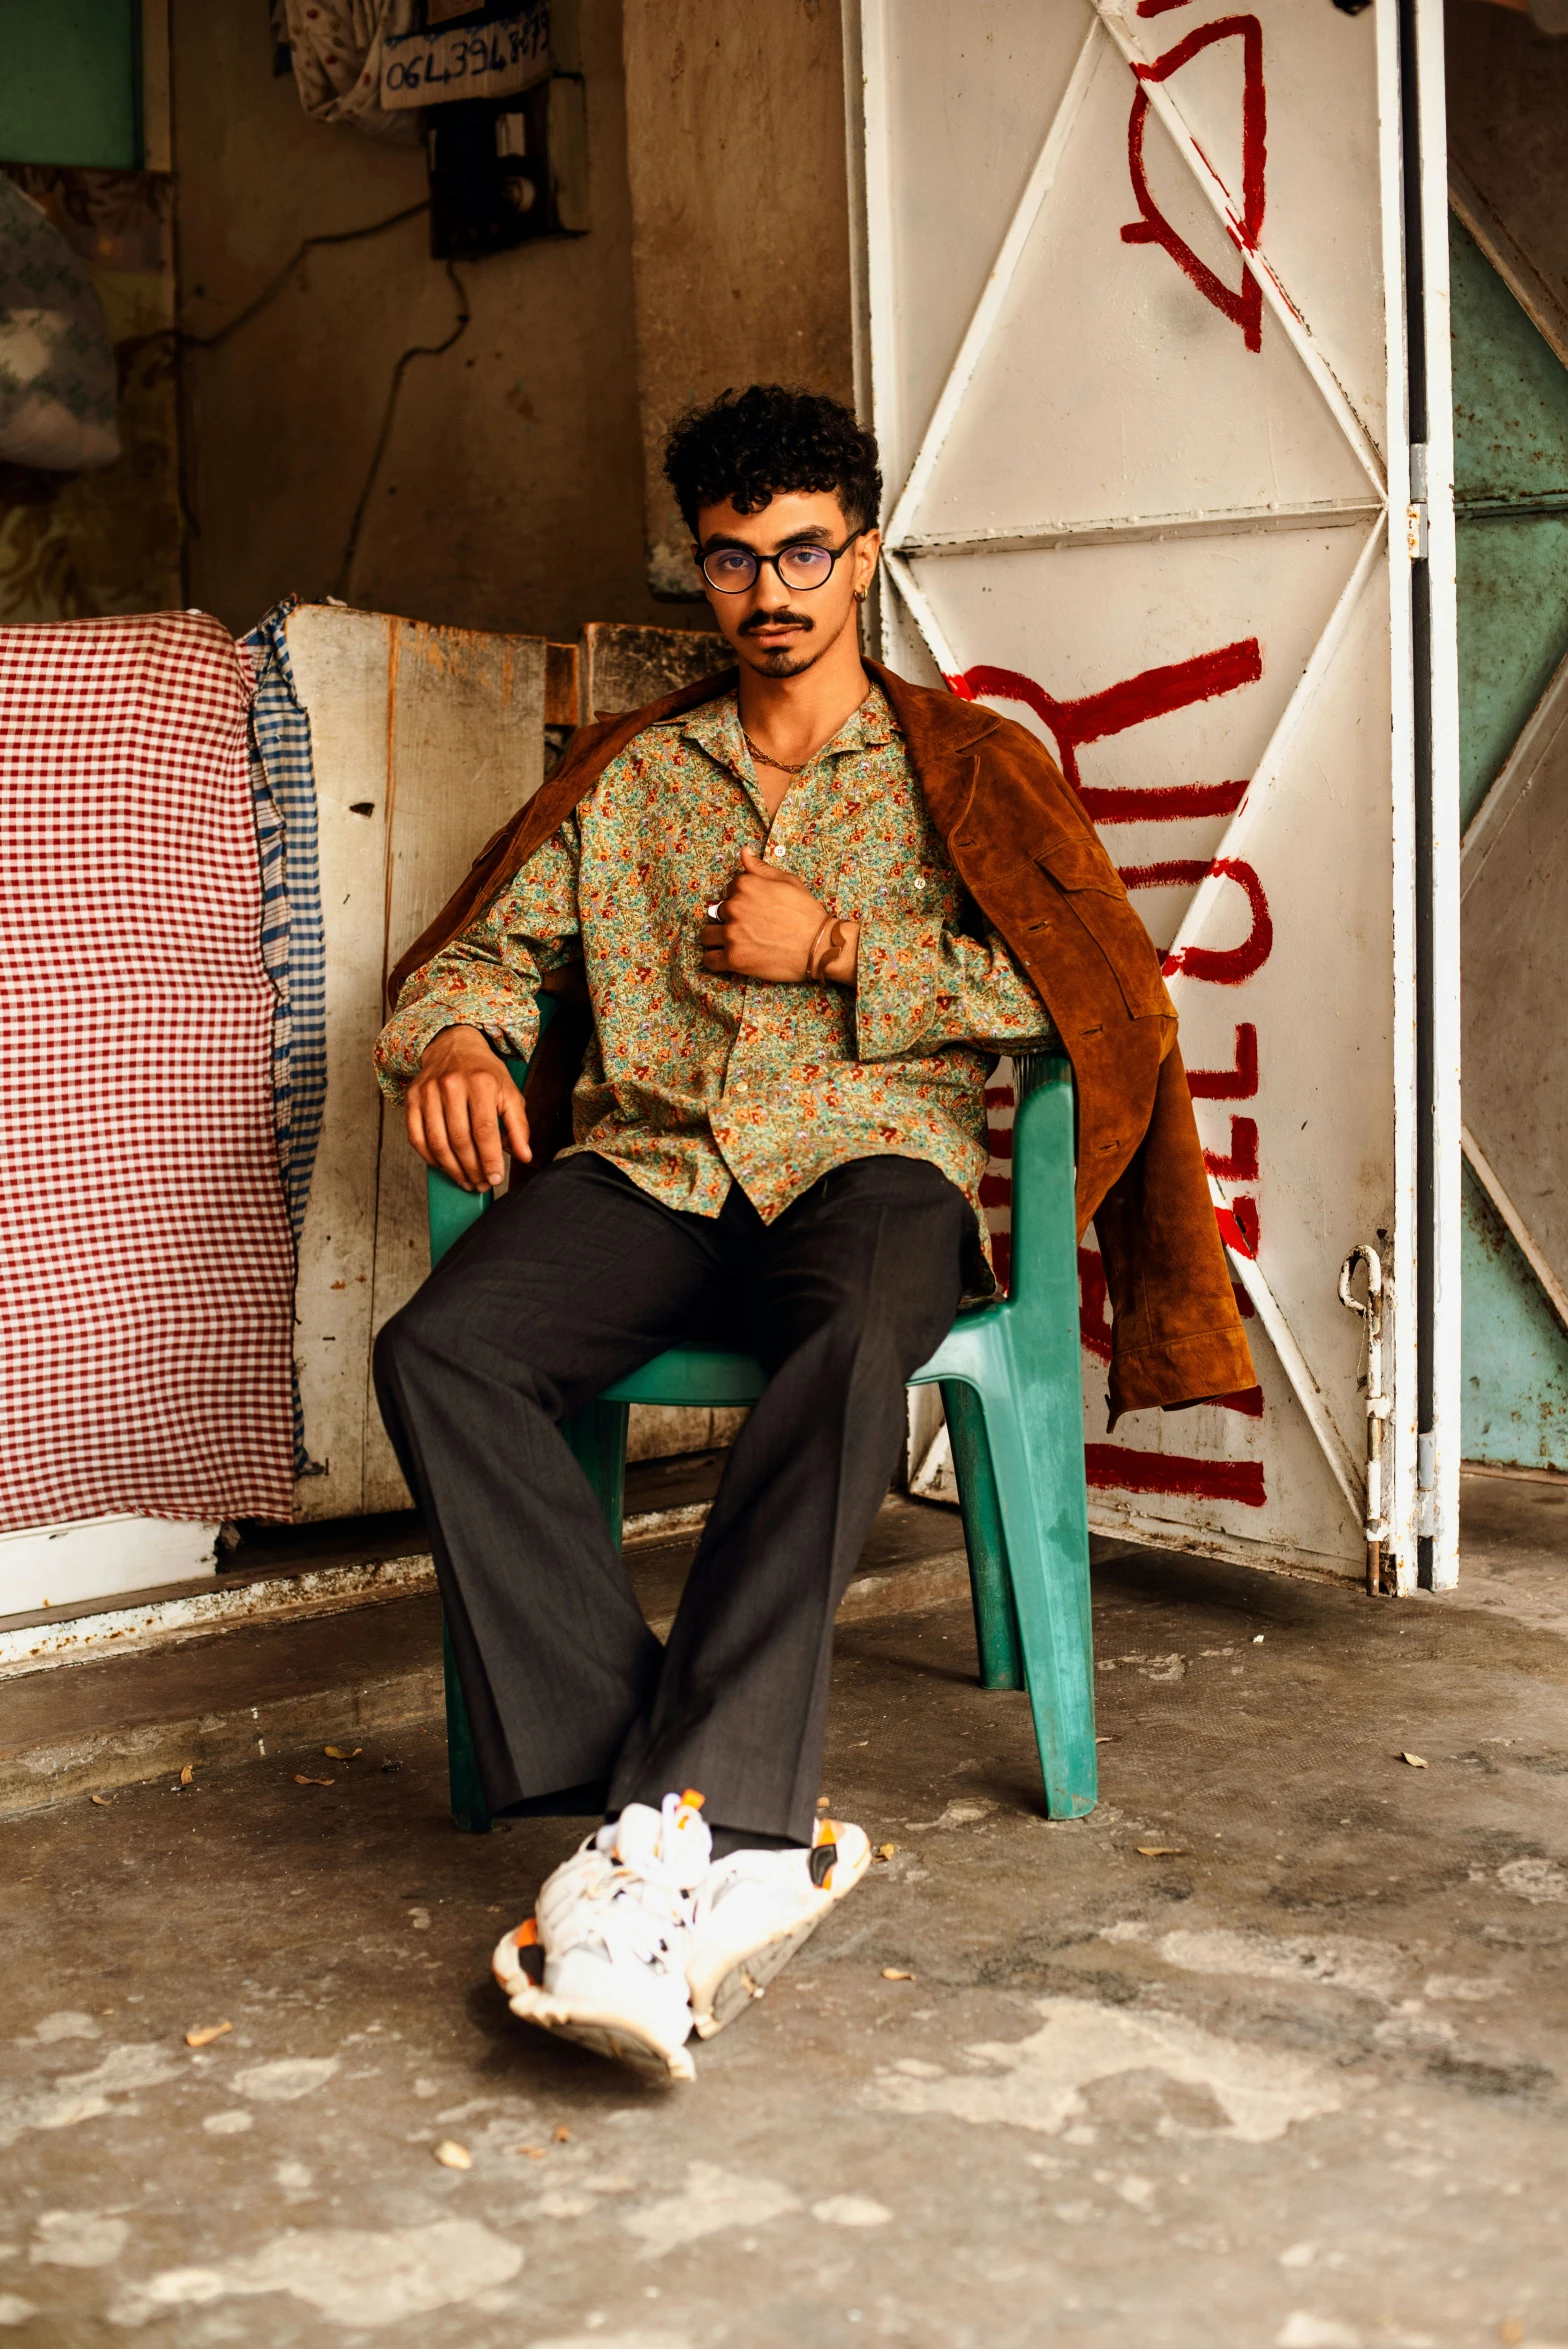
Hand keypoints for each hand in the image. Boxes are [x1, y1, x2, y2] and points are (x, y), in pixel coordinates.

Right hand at [405, 1025, 530, 1192]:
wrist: (454, 1046)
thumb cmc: (485, 1074)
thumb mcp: (509, 1093)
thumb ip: (519, 1126)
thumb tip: (525, 1156)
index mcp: (480, 1082)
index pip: (485, 1130)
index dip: (490, 1159)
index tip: (495, 1178)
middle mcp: (451, 1085)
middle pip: (460, 1139)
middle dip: (472, 1169)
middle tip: (481, 1185)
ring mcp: (428, 1091)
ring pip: (437, 1142)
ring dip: (452, 1169)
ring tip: (466, 1182)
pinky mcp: (412, 1098)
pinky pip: (416, 1137)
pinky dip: (430, 1158)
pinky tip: (444, 1167)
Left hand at [699, 846, 858, 982]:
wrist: (819, 946)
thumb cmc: (806, 913)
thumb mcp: (788, 881)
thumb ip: (761, 869)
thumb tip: (743, 852)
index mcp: (745, 885)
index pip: (728, 891)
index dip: (740, 900)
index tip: (753, 910)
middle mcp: (734, 907)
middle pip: (718, 912)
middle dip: (730, 919)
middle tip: (749, 929)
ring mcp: (732, 934)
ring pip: (707, 935)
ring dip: (717, 939)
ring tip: (734, 943)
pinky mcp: (733, 958)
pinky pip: (709, 960)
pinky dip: (715, 960)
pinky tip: (726, 959)